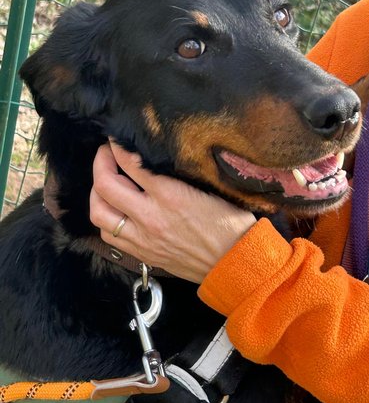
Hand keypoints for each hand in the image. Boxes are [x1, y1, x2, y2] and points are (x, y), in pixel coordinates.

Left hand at [90, 142, 255, 282]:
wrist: (237, 264)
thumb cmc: (231, 223)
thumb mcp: (211, 187)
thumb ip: (180, 172)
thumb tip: (158, 156)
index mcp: (170, 195)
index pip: (130, 163)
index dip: (118, 145)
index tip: (116, 138)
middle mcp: (151, 216)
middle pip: (105, 186)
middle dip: (100, 163)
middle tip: (105, 154)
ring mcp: (144, 238)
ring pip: (99, 214)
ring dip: (96, 194)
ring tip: (104, 183)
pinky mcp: (144, 254)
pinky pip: (110, 236)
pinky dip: (105, 219)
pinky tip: (114, 211)